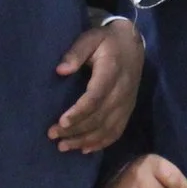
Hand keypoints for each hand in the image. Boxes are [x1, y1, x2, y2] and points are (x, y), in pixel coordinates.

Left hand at [49, 19, 142, 153]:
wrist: (134, 44)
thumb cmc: (107, 42)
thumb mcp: (91, 38)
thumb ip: (76, 52)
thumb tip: (61, 70)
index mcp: (112, 72)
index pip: (96, 97)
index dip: (79, 112)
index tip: (61, 122)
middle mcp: (122, 91)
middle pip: (99, 117)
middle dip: (75, 129)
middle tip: (52, 135)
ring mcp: (127, 103)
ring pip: (107, 128)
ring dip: (85, 140)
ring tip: (63, 146)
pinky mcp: (128, 110)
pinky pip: (116, 131)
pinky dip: (101, 143)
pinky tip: (84, 149)